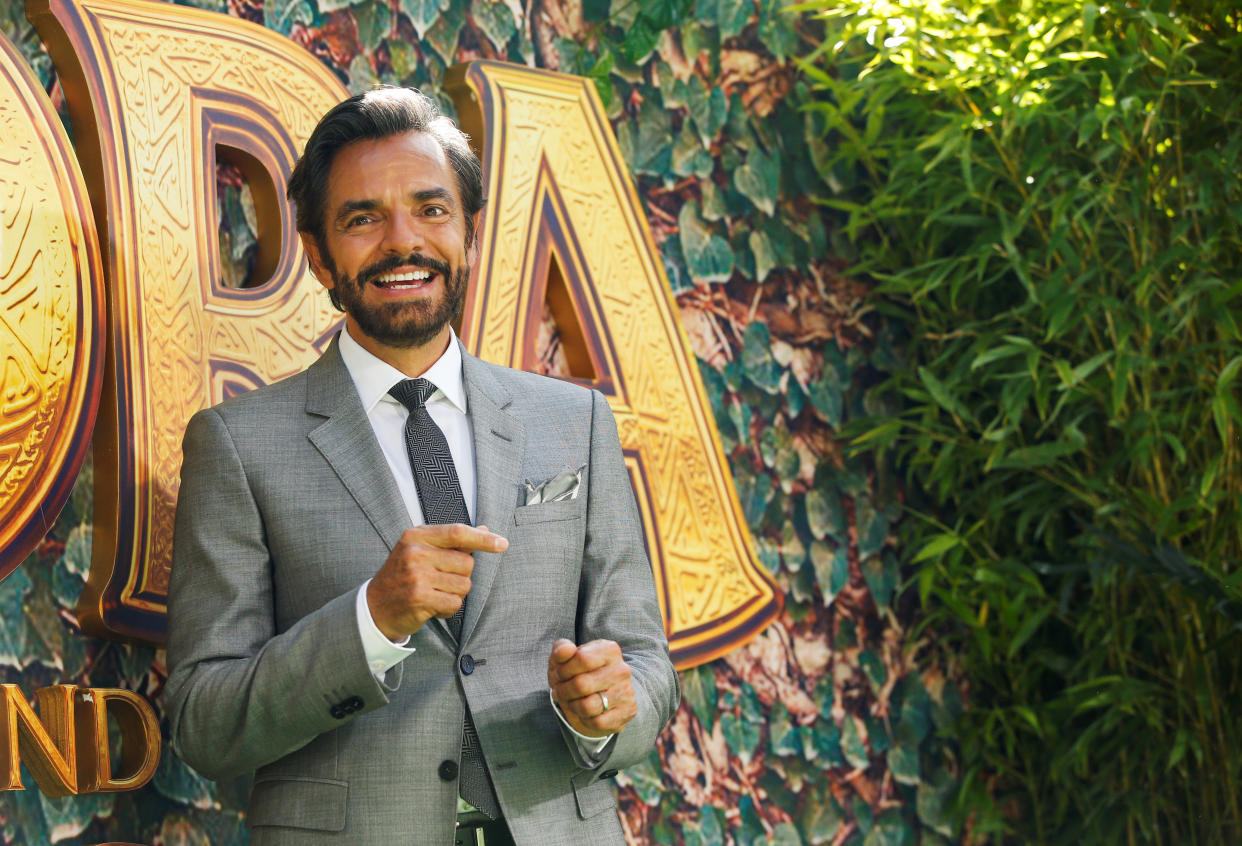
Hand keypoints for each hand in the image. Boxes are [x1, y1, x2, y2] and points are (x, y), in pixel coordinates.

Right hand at [367, 524, 507, 639]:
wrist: (374, 607)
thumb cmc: (402, 575)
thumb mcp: (421, 550)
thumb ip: (451, 541)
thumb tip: (484, 530)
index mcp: (416, 536)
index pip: (458, 532)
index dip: (483, 539)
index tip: (502, 543)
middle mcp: (415, 553)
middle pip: (466, 563)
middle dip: (461, 575)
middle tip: (440, 580)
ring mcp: (417, 576)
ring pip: (464, 585)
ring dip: (455, 593)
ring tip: (435, 593)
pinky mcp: (419, 598)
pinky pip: (455, 603)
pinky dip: (449, 608)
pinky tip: (433, 606)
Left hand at [547, 638, 635, 738]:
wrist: (599, 693)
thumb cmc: (578, 672)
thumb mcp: (565, 658)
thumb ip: (561, 649)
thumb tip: (566, 650)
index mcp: (609, 649)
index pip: (582, 659)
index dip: (564, 670)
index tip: (559, 674)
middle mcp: (622, 669)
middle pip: (582, 684)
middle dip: (564, 690)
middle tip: (561, 691)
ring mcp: (627, 691)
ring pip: (588, 706)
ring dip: (573, 706)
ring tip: (572, 701)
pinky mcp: (628, 711)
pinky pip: (598, 722)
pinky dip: (585, 720)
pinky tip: (585, 713)